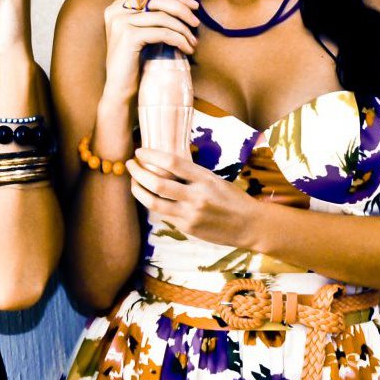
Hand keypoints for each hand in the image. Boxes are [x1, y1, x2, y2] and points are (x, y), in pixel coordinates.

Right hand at [102, 0, 198, 102]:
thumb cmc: (135, 61)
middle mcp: (116, 10)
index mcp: (118, 5)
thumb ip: (160, 7)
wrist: (121, 90)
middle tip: (196, 23)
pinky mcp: (128, 36)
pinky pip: (162, 32)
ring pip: (162, 17)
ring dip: (183, 29)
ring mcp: (120, 22)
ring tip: (192, 42)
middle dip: (182, 9)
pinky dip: (179, 40)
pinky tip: (186, 49)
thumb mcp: (149, 30)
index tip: (193, 6)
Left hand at [125, 147, 256, 247]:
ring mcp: (190, 214)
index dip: (151, 155)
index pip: (171, 162)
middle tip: (130, 164)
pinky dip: (153, 204)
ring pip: (154, 202)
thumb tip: (164, 164)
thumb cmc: (232, 198)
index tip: (140, 151)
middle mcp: (196, 196)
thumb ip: (191, 175)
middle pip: (157, 182)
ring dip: (138, 190)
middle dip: (138, 172)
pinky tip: (148, 197)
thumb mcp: (214, 179)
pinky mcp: (187, 228)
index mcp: (204, 178)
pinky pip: (164, 215)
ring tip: (132, 182)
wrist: (249, 225)